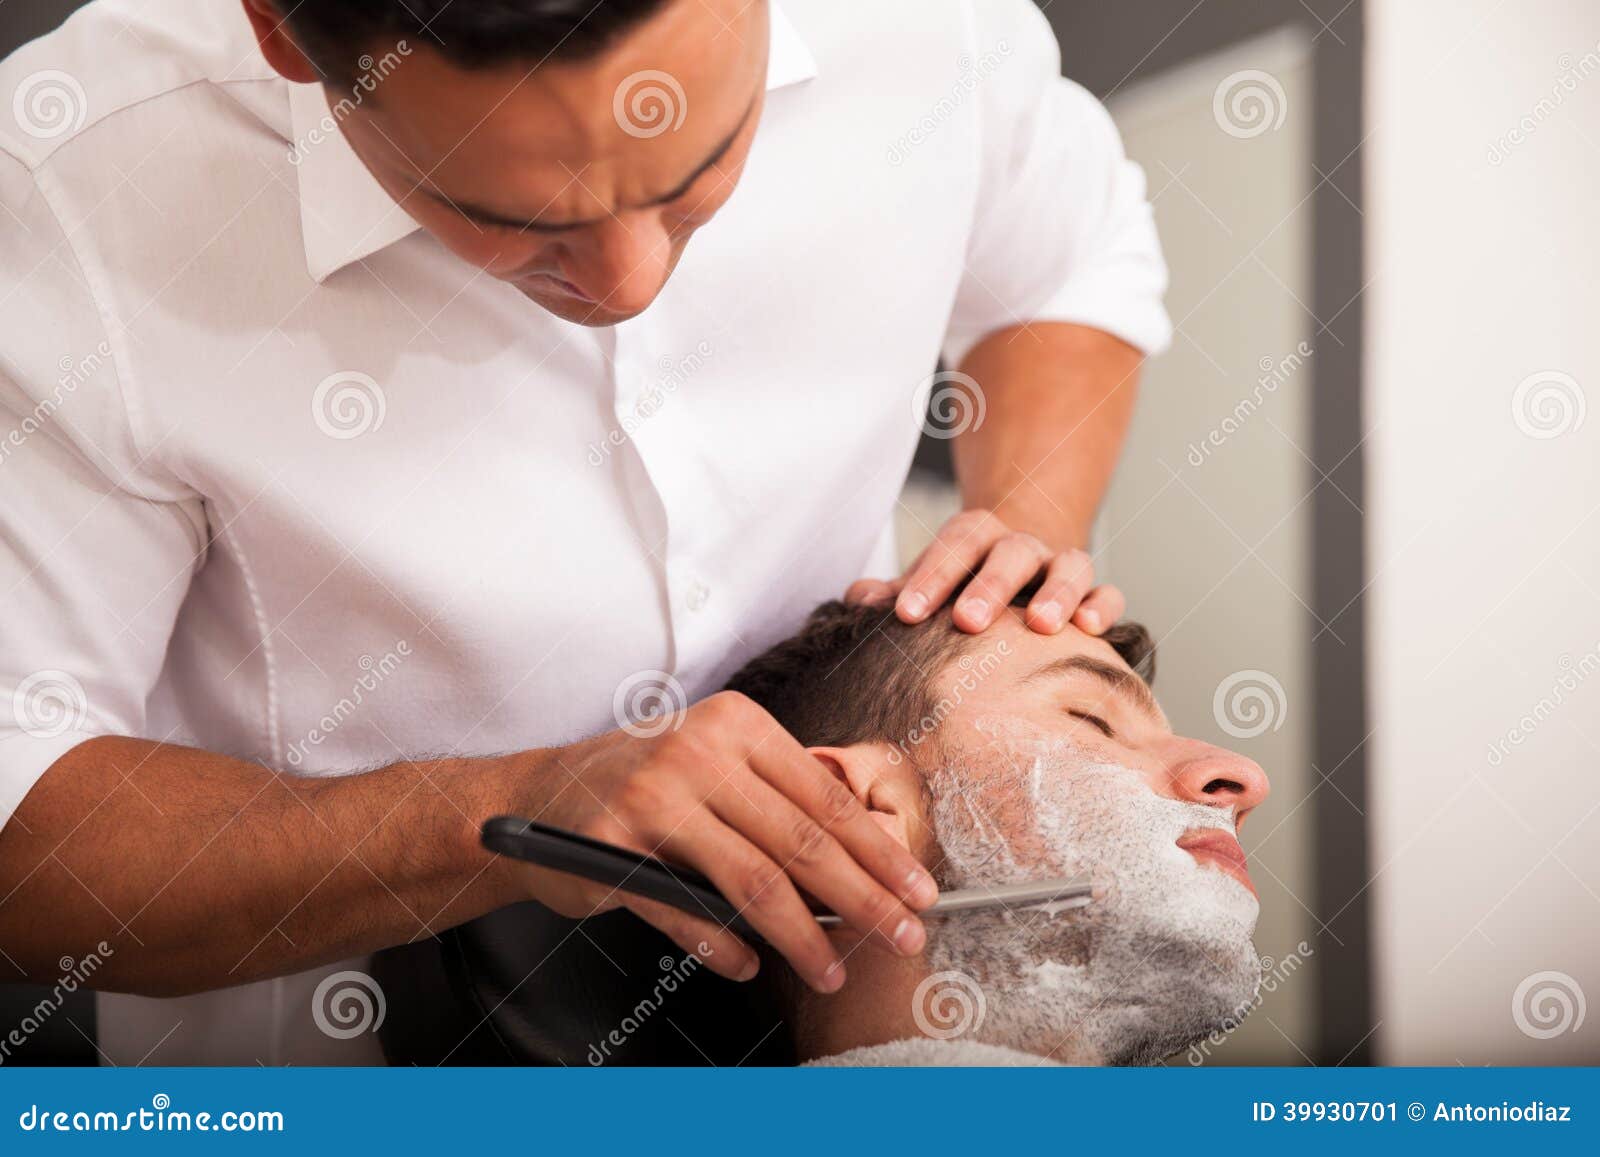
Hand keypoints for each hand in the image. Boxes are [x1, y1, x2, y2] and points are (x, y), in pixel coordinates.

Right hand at [504, 692, 937, 992]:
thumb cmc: (645, 784)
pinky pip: (685, 913)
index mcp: (737, 724)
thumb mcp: (714, 765)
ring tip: (832, 973)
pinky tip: (751, 966)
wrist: (536, 796)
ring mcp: (652, 798)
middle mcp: (698, 752)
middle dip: (864, 899)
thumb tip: (866, 869)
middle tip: (903, 937)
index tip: (918, 889)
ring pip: (753, 883)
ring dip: (802, 938)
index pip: (826, 795)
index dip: (879, 849)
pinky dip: (723, 948)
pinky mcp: (612, 848)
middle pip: (802, 842)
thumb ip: (776, 802)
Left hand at [845, 508, 1124, 634]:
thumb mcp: (927, 584)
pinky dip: (1102, 605)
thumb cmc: (962, 586)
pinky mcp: (1094, 593)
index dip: (931, 575)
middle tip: (968, 622)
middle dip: (989, 586)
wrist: (1019, 570)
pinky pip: (1107, 592)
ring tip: (1041, 625)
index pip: (956, 542)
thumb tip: (856, 599)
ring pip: (1068, 565)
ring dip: (1056, 593)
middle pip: (1010, 552)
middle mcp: (1021, 546)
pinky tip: (1090, 629)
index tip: (906, 613)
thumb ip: (896, 591)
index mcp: (977, 538)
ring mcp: (1060, 567)